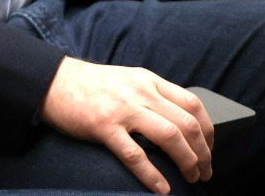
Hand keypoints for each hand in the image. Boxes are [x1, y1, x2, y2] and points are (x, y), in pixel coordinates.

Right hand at [41, 56, 212, 193]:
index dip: (208, 131)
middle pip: (187, 123)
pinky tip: (162, 188)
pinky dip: (152, 174)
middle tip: (205, 171)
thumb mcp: (129, 80)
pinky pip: (135, 154)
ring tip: (191, 177)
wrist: (55, 82)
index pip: (193, 104)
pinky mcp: (104, 127)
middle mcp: (141, 92)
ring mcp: (123, 109)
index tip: (209, 149)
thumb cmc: (92, 85)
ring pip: (169, 137)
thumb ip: (153, 95)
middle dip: (203, 152)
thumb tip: (179, 122)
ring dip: (187, 162)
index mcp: (149, 81)